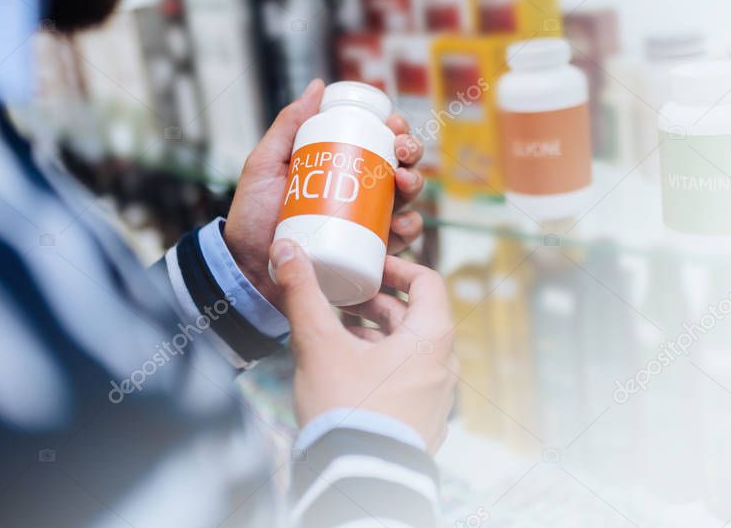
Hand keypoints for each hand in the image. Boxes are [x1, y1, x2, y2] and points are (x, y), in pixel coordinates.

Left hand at [225, 79, 426, 304]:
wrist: (247, 269)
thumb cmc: (252, 217)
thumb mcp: (264, 165)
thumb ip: (288, 126)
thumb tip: (318, 85)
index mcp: (340, 166)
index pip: (377, 141)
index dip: (395, 128)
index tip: (392, 123)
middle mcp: (360, 192)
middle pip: (399, 165)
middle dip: (412, 152)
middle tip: (401, 151)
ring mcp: (366, 223)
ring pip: (407, 199)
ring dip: (416, 184)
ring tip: (402, 181)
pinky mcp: (368, 253)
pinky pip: (400, 241)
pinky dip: (410, 229)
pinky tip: (402, 222)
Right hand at [271, 239, 456, 452]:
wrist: (358, 480)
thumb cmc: (347, 409)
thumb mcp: (319, 344)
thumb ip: (303, 294)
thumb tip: (286, 250)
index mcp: (432, 339)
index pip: (428, 282)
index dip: (398, 268)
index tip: (370, 267)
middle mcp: (444, 366)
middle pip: (416, 318)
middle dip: (378, 305)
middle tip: (346, 298)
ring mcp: (437, 398)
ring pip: (410, 351)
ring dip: (378, 336)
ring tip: (340, 333)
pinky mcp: (423, 423)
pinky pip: (408, 381)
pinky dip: (383, 366)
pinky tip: (348, 373)